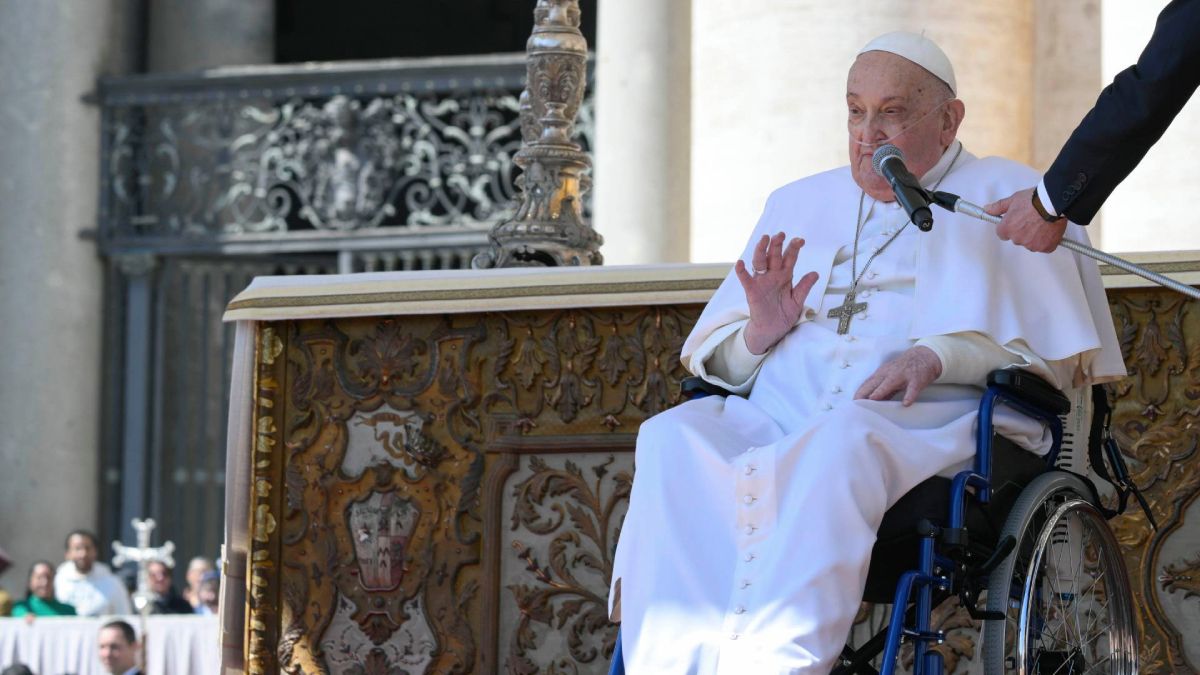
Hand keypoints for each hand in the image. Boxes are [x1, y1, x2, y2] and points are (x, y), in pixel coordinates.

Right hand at [735, 232, 819, 353]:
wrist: (772, 331)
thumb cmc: (784, 315)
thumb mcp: (798, 301)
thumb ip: (804, 287)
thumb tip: (815, 273)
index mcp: (785, 276)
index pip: (789, 258)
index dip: (793, 248)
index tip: (800, 240)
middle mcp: (772, 275)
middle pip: (774, 256)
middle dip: (777, 244)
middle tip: (781, 234)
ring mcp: (761, 282)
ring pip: (760, 262)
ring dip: (761, 250)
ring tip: (764, 239)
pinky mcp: (752, 292)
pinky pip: (746, 280)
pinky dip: (742, 272)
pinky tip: (740, 263)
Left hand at [854, 346, 942, 405]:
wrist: (925, 355)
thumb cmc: (905, 370)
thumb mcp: (891, 378)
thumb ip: (882, 391)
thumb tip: (871, 403)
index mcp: (882, 373)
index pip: (867, 384)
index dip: (859, 393)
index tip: (852, 403)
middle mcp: (890, 373)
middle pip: (874, 382)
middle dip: (864, 392)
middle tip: (856, 404)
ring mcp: (903, 375)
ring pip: (890, 383)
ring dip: (881, 391)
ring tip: (873, 400)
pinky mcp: (916, 379)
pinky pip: (912, 388)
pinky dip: (909, 395)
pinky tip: (906, 403)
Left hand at [984, 187, 1067, 252]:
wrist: (1054, 202)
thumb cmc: (1033, 199)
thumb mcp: (1013, 200)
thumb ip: (998, 207)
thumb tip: (987, 209)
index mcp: (1007, 229)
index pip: (1002, 234)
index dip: (1009, 226)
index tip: (1016, 221)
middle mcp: (1017, 239)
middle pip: (1017, 238)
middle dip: (1022, 231)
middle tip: (1031, 219)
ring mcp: (1032, 245)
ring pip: (1030, 243)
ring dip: (1035, 236)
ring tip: (1042, 222)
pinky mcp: (1046, 247)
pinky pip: (1044, 247)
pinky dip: (1046, 240)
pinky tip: (1049, 229)